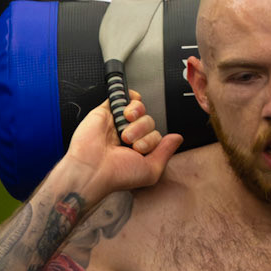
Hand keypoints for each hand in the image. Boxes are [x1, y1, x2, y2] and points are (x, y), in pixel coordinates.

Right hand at [65, 91, 181, 197]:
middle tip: (128, 142)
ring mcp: (117, 123)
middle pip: (149, 121)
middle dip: (142, 131)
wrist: (92, 169)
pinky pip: (122, 96)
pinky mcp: (105, 111)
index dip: (151, 140)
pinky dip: (129, 99)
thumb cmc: (118, 174)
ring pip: (139, 109)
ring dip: (136, 118)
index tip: (138, 150)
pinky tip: (125, 113)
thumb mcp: (150, 170)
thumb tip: (178, 138)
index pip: (156, 135)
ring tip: (123, 131)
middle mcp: (129, 136)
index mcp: (138, 150)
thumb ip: (166, 153)